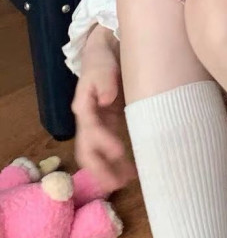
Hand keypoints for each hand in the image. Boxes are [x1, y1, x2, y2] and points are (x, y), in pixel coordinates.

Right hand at [72, 26, 134, 191]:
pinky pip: (109, 150)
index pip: (91, 128)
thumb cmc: (103, 60)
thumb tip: (105, 97)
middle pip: (87, 149)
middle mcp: (88, 120)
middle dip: (100, 168)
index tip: (120, 151)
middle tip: (116, 183)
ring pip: (97, 154)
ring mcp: (98, 125)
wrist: (107, 53)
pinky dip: (118, 163)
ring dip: (108, 171)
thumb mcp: (102, 65)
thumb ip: (103, 80)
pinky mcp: (110, 126)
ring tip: (125, 183)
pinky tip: (132, 173)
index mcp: (84, 105)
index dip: (104, 141)